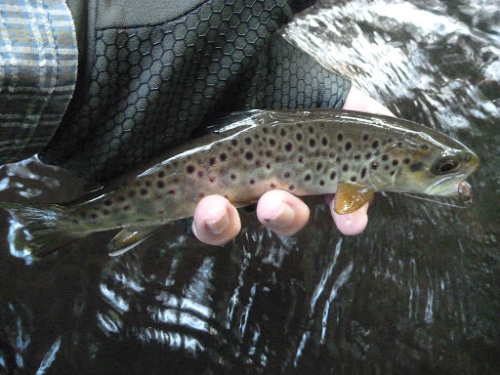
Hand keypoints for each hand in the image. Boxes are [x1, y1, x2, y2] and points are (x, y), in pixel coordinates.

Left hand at [192, 87, 393, 245]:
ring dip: (235, 223)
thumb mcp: (324, 89)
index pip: (329, 197)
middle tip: (276, 202)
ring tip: (224, 206)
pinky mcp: (195, 193)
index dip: (346, 212)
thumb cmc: (271, 74)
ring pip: (239, 226)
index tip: (350, 221)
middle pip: (284, 216)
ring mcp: (229, 188)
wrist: (215, 60)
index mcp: (302, 161)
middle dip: (286, 216)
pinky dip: (210, 223)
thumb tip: (391, 136)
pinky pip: (205, 225)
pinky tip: (210, 207)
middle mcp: (268, 179)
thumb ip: (362, 111)